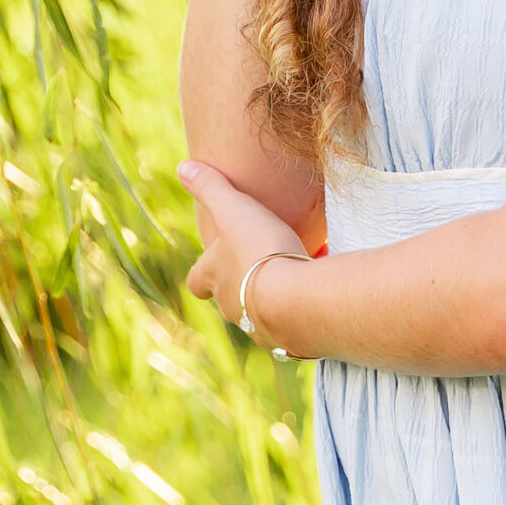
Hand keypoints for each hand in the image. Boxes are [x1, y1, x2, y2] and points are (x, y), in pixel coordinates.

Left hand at [180, 158, 309, 341]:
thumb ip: (211, 188)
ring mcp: (262, 326)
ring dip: (276, 292)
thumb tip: (184, 167)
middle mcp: (233, 305)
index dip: (203, 271)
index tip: (217, 259)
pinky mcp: (293, 336)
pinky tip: (322, 287)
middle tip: (263, 261)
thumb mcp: (233, 209)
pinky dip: (304, 305)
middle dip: (245, 281)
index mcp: (215, 277)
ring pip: (264, 310)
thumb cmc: (259, 249)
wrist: (295, 299)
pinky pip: (296, 322)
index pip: (198, 280)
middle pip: (231, 297)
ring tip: (297, 272)